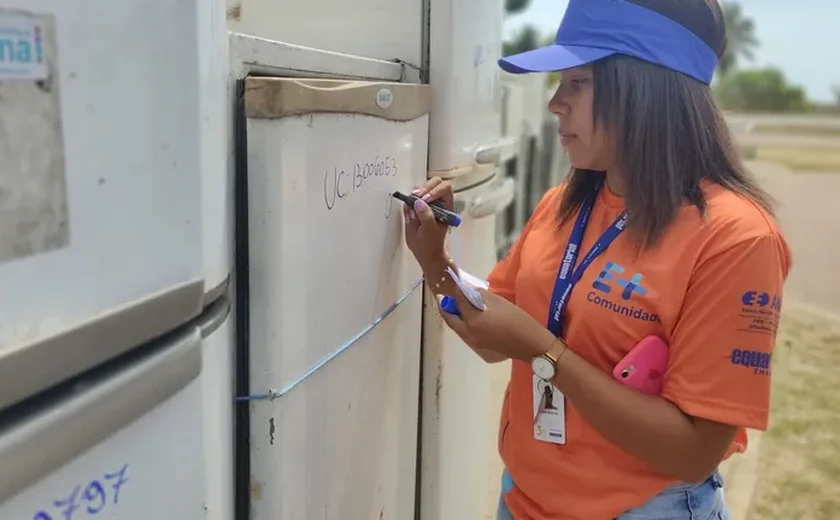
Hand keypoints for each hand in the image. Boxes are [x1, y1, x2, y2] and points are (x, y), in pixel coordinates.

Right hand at [402, 177, 453, 270]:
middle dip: (425, 188)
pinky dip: (410, 199)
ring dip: (417, 193)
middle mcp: (439, 202)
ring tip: (411, 203)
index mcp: (446, 207)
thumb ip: (425, 216)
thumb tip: (418, 202)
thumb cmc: (431, 244)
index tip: (425, 200)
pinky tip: (409, 207)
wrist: (426, 253)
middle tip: (416, 197)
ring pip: (424, 187)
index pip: (445, 189)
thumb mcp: (429, 232)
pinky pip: (414, 197)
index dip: (435, 191)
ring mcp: (428, 203)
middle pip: (436, 183)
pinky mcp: (417, 206)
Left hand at [437, 285, 555, 361]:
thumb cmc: (518, 321)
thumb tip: (470, 290)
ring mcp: (473, 342)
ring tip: (453, 306)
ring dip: (453, 317)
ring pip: (456, 328)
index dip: (457, 291)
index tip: (455, 283)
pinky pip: (464, 333)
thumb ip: (481, 295)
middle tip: (442, 297)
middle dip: (445, 307)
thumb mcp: (499, 303)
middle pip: (451, 319)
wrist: (531, 345)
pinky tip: (466, 317)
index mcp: (473, 321)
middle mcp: (468, 333)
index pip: (460, 302)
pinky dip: (461, 324)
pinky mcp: (479, 346)